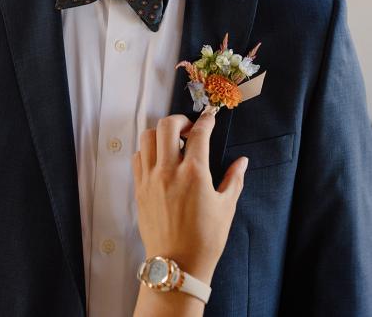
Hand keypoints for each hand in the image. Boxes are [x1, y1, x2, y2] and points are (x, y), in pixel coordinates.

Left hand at [131, 108, 248, 284]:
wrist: (176, 264)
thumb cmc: (205, 239)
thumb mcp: (226, 208)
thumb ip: (234, 179)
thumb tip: (243, 161)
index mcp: (195, 173)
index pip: (199, 133)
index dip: (206, 120)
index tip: (210, 117)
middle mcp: (169, 170)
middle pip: (167, 125)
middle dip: (180, 119)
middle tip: (190, 128)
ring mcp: (150, 178)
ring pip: (147, 137)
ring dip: (161, 133)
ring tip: (173, 142)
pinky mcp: (139, 187)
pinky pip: (137, 157)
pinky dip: (147, 151)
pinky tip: (159, 159)